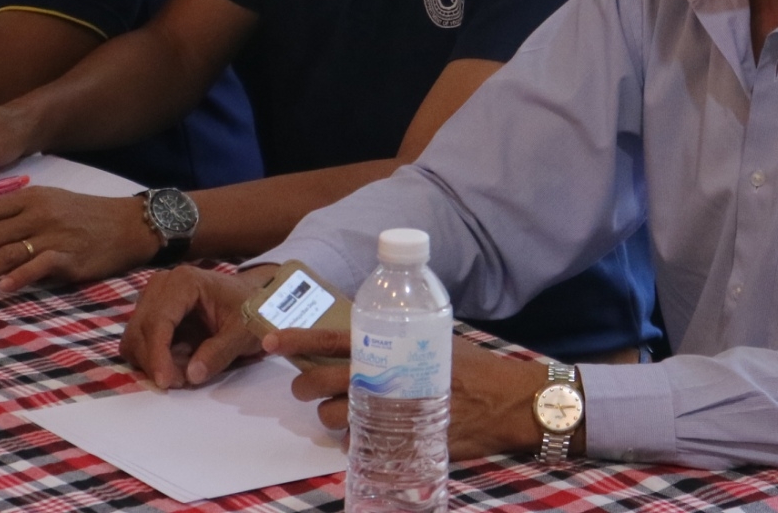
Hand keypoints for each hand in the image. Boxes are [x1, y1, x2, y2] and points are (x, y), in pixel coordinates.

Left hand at [0, 188, 159, 295]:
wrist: (129, 225)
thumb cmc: (87, 217)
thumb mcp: (50, 204)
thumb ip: (18, 216)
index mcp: (30, 197)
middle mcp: (38, 212)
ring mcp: (54, 233)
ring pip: (4, 253)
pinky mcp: (70, 255)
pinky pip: (37, 265)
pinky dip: (16, 277)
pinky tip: (1, 290)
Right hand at [120, 264, 277, 388]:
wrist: (251, 298)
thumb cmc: (250, 310)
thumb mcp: (243, 333)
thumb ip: (219, 353)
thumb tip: (191, 375)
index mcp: (185, 282)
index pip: (158, 321)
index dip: (158, 355)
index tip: (165, 382)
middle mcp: (162, 285)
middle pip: (140, 330)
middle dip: (155, 362)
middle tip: (181, 382)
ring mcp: (153, 297)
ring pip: (134, 338)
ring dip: (152, 362)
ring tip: (182, 373)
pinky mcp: (150, 312)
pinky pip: (139, 341)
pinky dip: (152, 358)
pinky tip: (176, 364)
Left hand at [268, 328, 548, 459]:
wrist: (507, 401)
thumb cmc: (474, 365)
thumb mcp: (435, 336)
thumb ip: (399, 337)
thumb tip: (366, 335)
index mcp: (391, 344)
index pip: (332, 338)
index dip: (297, 340)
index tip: (269, 341)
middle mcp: (385, 374)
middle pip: (322, 381)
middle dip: (302, 386)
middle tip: (301, 390)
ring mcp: (390, 409)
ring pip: (335, 415)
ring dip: (330, 416)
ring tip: (340, 412)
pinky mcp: (399, 438)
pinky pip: (359, 443)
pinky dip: (356, 439)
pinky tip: (368, 432)